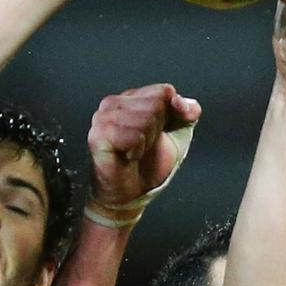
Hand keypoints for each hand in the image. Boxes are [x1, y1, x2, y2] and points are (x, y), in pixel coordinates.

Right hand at [87, 84, 200, 211]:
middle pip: (156, 105)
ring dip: (147, 142)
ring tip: (135, 151)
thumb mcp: (178, 134)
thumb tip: (184, 104)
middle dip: (157, 130)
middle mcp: (113, 103)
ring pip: (146, 120)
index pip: (163, 91)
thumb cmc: (150, 163)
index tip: (161, 132)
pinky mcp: (98, 136)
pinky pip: (134, 137)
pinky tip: (127, 156)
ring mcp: (102, 118)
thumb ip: (187, 113)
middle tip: (144, 145)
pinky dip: (136, 151)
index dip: (172, 113)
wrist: (133, 193)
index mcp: (130, 97)